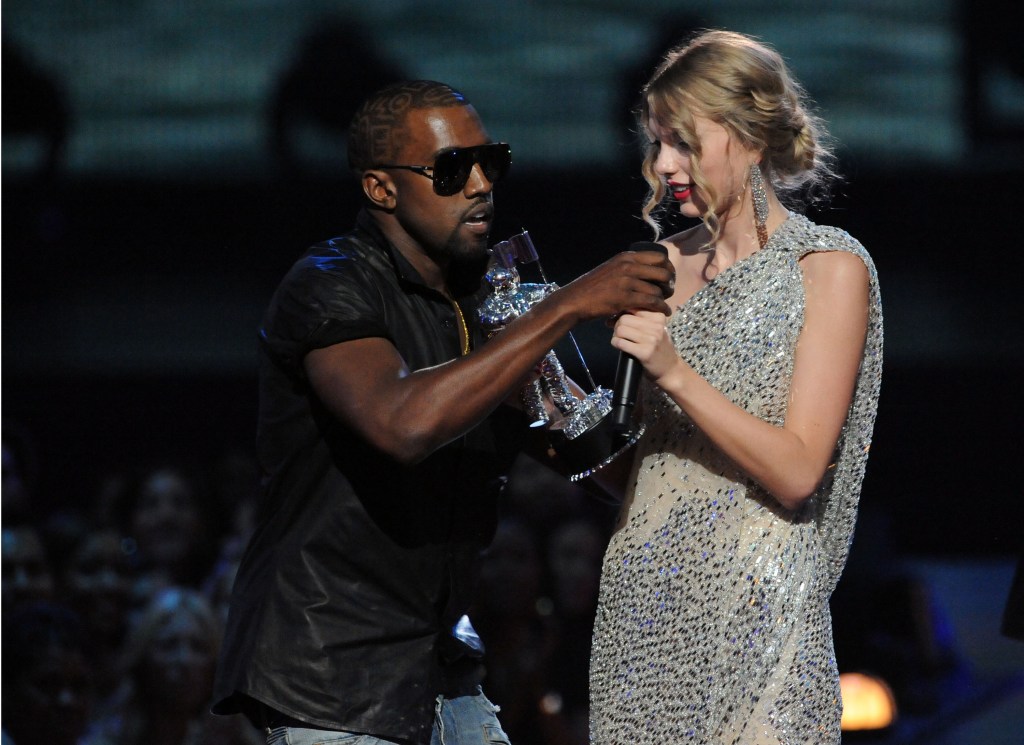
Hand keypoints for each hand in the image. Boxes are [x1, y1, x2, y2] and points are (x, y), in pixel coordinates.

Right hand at [554, 249, 673, 322]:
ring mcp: (626, 282)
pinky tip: (665, 312)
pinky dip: (661, 308)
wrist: (575, 300)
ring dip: (665, 299)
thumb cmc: (591, 288)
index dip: (668, 268)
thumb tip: (645, 268)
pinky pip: (651, 302)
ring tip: (664, 304)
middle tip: (669, 292)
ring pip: (658, 290)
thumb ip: (627, 267)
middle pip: (663, 272)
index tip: (668, 277)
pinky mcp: (624, 298)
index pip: (659, 257)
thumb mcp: (610, 269)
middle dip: (670, 283)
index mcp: (626, 257)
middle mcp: (628, 266)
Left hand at [611, 310, 679, 382]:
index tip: (620, 322)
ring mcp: (651, 339)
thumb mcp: (656, 329)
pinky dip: (616, 343)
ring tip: (620, 340)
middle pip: (624, 318)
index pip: (633, 307)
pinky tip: (619, 346)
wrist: (671, 369)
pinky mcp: (644, 352)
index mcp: (659, 317)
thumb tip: (616, 313)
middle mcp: (656, 326)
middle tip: (619, 333)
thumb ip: (642, 319)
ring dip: (616, 335)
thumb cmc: (660, 348)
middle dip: (617, 325)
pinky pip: (620, 342)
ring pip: (621, 329)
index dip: (623, 314)